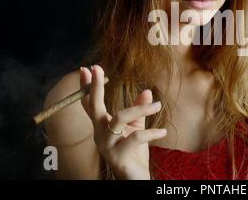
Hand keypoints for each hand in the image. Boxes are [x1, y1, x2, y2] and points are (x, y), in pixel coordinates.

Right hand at [79, 65, 166, 179]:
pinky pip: (135, 138)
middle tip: (96, 68)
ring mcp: (107, 146)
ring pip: (119, 118)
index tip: (86, 69)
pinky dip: (151, 133)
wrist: (135, 178)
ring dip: (140, 109)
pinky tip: (162, 132)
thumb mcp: (137, 128)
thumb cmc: (134, 153)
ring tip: (158, 106)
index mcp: (102, 127)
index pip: (91, 105)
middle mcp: (99, 134)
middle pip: (95, 107)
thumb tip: (147, 91)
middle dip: (95, 87)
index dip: (87, 88)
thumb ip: (139, 111)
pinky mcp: (118, 157)